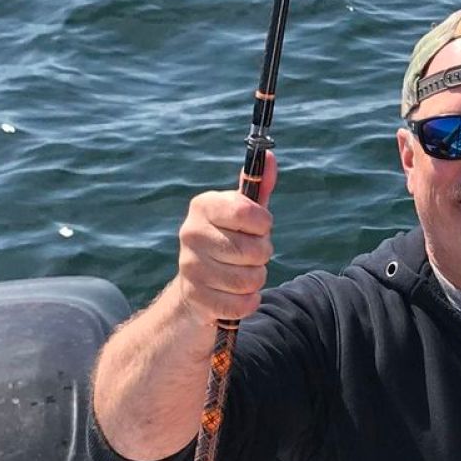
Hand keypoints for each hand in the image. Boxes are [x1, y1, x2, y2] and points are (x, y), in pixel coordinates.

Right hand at [175, 151, 276, 324]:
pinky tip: (238, 294)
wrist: (196, 287)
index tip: (259, 226)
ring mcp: (190, 267)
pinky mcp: (196, 298)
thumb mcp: (242, 214)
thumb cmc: (227, 242)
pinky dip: (248, 302)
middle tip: (250, 255)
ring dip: (256, 279)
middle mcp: (191, 233)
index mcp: (202, 206)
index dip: (262, 224)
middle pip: (253, 250)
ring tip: (243, 273)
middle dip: (262, 255)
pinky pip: (241, 304)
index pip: (245, 212)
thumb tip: (269, 156)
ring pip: (250, 279)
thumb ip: (259, 188)